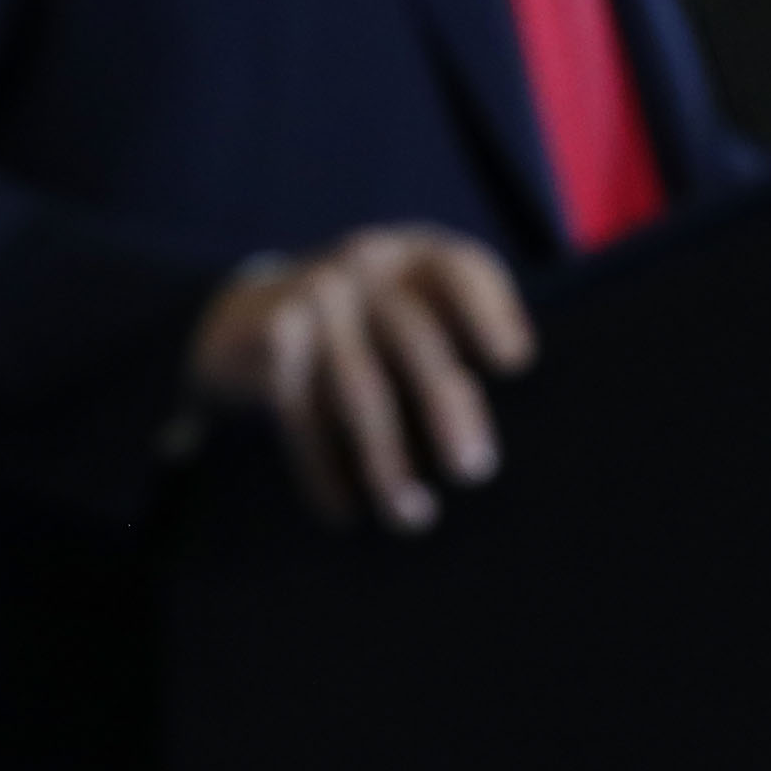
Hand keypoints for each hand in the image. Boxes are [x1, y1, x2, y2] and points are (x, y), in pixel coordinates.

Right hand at [187, 225, 534, 533]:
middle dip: (447, 408)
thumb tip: (523, 417)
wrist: (247, 313)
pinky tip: (346, 512)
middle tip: (475, 471)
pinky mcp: (273, 338)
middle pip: (414, 337)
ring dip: (386, 461)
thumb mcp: (409, 305)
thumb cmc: (365, 326)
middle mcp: (369, 264)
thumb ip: (456, 335)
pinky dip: (324, 470)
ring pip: (358, 389)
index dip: (491, 312)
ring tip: (413, 516)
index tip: (517, 364)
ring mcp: (317, 297)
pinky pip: (302, 414)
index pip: (460, 270)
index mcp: (418, 254)